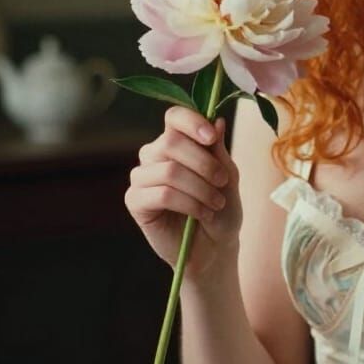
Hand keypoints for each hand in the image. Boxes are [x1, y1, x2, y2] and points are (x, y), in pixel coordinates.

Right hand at [125, 107, 241, 278]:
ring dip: (200, 188)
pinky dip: (189, 204)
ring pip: (170, 170)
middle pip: (172, 141)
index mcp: (176, 141)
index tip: (211, 138)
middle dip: (204, 163)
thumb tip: (218, 120)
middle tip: (222, 181)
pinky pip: (162, 194)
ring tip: (216, 203)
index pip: (174, 117)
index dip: (192, 122)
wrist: (215, 246)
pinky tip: (202, 214)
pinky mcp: (135, 201)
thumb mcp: (228, 176)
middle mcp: (154, 154)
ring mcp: (142, 177)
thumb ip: (218, 150)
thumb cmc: (221, 208)